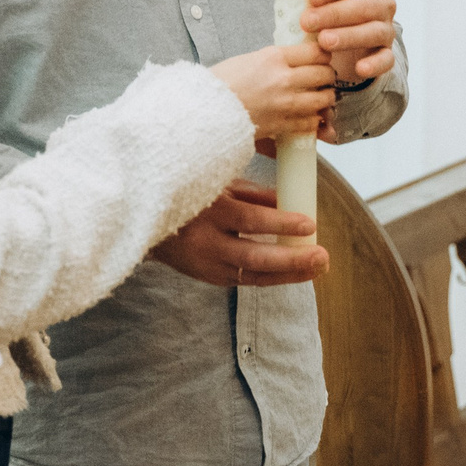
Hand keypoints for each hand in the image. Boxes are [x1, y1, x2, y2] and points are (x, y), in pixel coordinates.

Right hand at [150, 181, 328, 287]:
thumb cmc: (184, 197)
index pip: (249, 220)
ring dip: (290, 274)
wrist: (143, 226)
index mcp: (207, 211)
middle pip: (254, 257)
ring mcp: (206, 265)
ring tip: (318, 268)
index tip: (309, 223)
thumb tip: (288, 200)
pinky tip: (296, 272)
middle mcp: (205, 242)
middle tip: (322, 256)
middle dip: (292, 259)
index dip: (281, 224)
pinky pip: (245, 279)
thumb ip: (251, 194)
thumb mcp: (215, 186)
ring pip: (253, 275)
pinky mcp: (208, 277)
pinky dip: (272, 277)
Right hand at [208, 41, 335, 140]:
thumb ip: (275, 60)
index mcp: (273, 58)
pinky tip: (309, 116)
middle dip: (328, 76)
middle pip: (325, 74)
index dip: (323, 54)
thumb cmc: (220, 84)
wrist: (204, 111)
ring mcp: (285, 104)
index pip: (315, 51)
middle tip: (324, 78)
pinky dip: (314, 120)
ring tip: (320, 97)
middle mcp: (284, 79)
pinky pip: (311, 122)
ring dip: (325, 98)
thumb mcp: (248, 60)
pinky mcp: (282, 125)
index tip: (322, 58)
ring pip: (323, 99)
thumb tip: (296, 60)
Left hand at [302, 0, 397, 84]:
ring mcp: (387, 29)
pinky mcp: (387, 53)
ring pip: (374, 32)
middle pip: (363, 7)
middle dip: (333, 14)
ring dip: (349, 36)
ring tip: (324, 42)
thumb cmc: (332, 10)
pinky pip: (386, 59)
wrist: (349, 39)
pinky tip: (360, 69)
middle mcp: (383, 3)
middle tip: (307, 22)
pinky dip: (375, 64)